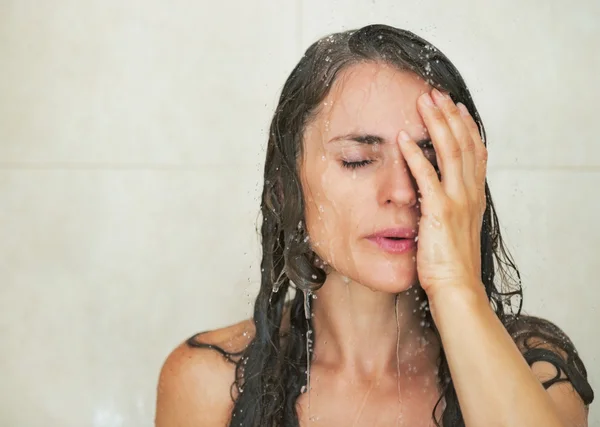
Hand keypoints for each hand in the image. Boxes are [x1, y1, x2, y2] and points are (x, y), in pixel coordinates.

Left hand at [398, 88, 487, 299]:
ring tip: (423, 103)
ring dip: (436, 123)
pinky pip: (426, 175)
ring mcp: (457, 200)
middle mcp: (470, 192)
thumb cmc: (453, 263)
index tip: (456, 108)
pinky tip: (403, 138)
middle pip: (463, 143)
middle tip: (436, 94)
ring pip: (449, 151)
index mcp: (474, 196)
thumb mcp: (457, 229)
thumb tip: (440, 196)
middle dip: (449, 115)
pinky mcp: (440, 210)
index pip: (475, 152)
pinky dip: (414, 154)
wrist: (457, 287)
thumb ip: (452, 207)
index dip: (466, 127)